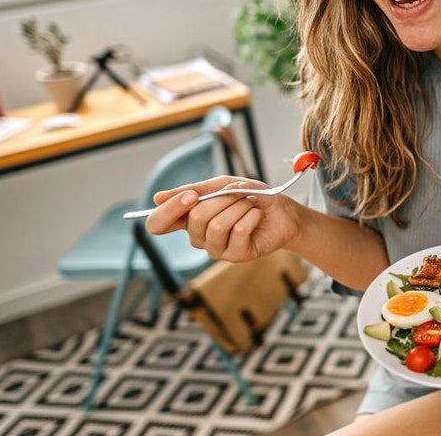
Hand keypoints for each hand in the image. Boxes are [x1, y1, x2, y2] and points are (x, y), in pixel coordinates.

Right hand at [144, 176, 301, 261]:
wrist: (283, 211)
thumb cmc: (252, 197)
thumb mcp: (224, 185)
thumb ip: (195, 190)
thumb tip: (157, 198)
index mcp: (189, 218)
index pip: (159, 223)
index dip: (169, 210)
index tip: (190, 196)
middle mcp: (198, 236)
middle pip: (195, 218)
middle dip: (223, 198)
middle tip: (239, 193)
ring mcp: (215, 249)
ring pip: (217, 225)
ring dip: (239, 206)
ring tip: (250, 204)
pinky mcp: (235, 256)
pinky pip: (238, 231)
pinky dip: (252, 216)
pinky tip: (257, 216)